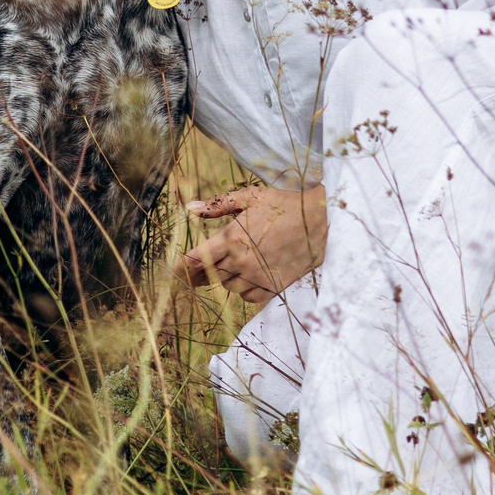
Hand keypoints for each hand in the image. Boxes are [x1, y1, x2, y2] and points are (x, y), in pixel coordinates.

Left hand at [178, 185, 327, 304]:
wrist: (320, 223)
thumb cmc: (283, 206)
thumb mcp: (250, 197)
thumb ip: (217, 205)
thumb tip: (190, 208)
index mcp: (232, 238)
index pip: (194, 260)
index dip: (180, 267)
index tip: (174, 268)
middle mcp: (241, 261)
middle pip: (208, 276)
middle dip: (200, 272)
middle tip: (199, 267)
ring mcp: (256, 277)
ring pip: (227, 286)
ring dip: (226, 277)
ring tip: (235, 262)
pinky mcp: (271, 288)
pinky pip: (247, 296)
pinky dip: (244, 288)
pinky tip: (250, 274)